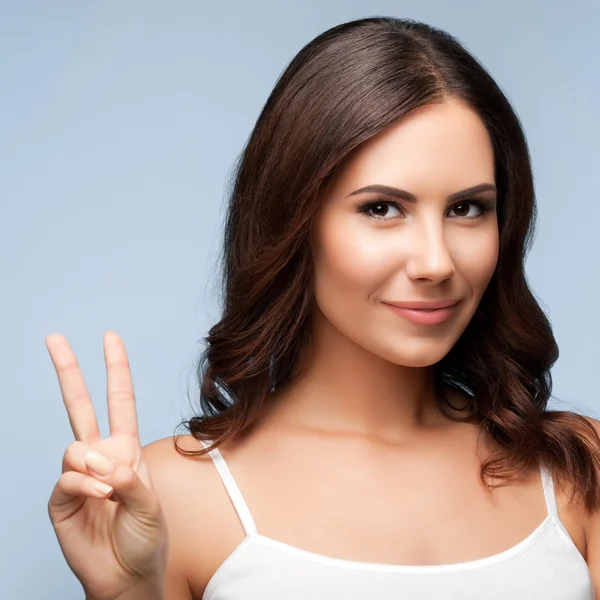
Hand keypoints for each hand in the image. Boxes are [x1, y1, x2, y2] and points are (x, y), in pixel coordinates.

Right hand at [46, 331, 167, 599]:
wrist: (127, 575)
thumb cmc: (145, 537)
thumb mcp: (151, 503)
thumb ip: (130, 478)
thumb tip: (102, 460)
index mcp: (126, 448)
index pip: (120, 401)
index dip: (116, 369)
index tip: (110, 338)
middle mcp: (100, 456)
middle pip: (80, 405)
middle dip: (69, 371)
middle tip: (54, 338)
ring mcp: (78, 475)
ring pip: (75, 445)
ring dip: (96, 464)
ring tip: (110, 490)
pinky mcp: (60, 498)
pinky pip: (67, 477)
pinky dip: (85, 484)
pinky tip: (99, 498)